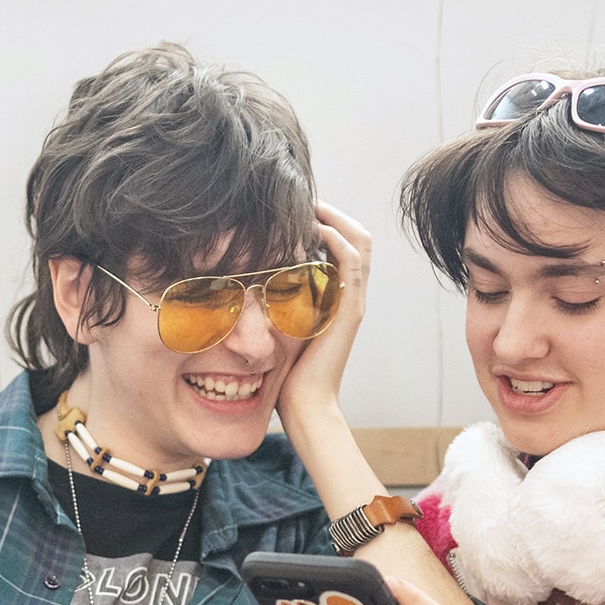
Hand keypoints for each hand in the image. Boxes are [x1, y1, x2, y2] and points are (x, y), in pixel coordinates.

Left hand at [275, 202, 370, 434]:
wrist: (305, 407)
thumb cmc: (286, 376)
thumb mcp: (279, 327)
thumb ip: (275, 302)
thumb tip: (245, 280)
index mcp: (338, 301)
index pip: (345, 247)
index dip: (326, 221)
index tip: (296, 209)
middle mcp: (351, 298)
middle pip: (358, 237)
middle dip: (332, 212)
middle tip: (303, 198)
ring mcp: (353, 303)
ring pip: (359, 242)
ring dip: (334, 216)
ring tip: (308, 203)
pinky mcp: (349, 310)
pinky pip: (350, 261)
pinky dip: (334, 236)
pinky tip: (311, 226)